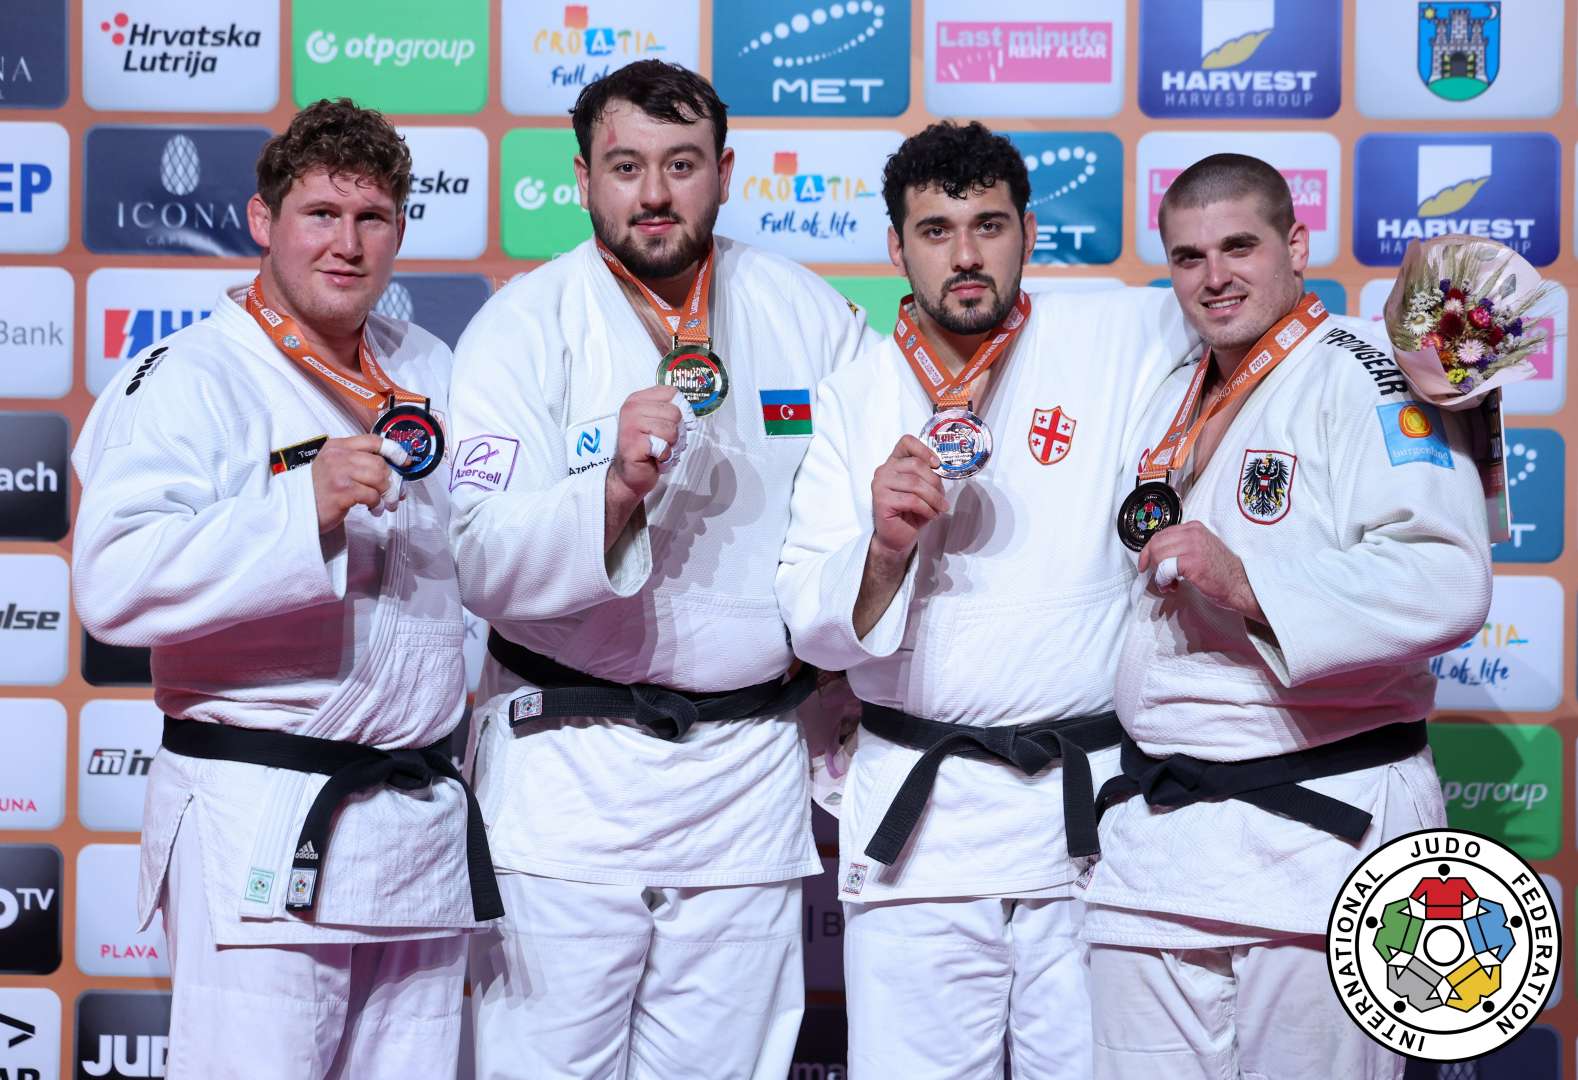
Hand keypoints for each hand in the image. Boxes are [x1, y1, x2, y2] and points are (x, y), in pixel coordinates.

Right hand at [311, 435, 408, 532]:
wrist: (296, 508)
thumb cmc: (318, 491)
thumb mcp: (334, 467)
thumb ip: (358, 463)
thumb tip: (392, 472)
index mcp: (337, 446)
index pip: (373, 441)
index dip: (394, 450)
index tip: (404, 461)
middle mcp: (338, 456)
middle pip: (380, 462)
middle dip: (392, 480)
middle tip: (395, 494)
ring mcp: (339, 472)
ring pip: (379, 478)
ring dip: (387, 494)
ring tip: (384, 504)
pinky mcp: (342, 491)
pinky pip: (372, 495)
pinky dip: (377, 504)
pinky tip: (373, 509)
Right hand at [607, 385, 685, 507]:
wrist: (630, 474)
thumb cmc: (646, 449)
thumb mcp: (657, 422)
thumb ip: (670, 411)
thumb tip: (688, 413)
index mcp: (637, 399)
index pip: (671, 392)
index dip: (682, 408)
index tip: (675, 422)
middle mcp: (632, 409)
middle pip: (675, 412)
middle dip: (676, 431)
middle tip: (664, 441)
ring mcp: (630, 425)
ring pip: (672, 430)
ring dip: (670, 445)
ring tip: (659, 449)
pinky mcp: (633, 444)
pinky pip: (664, 447)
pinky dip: (664, 456)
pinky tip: (654, 457)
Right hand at [870, 435, 946, 564]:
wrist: (896, 537)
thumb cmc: (911, 512)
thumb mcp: (924, 489)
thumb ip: (929, 475)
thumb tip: (942, 470)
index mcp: (894, 463)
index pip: (906, 442)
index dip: (924, 450)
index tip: (937, 464)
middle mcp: (884, 470)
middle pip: (915, 465)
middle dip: (935, 482)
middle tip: (943, 498)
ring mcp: (880, 485)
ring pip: (915, 484)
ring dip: (934, 498)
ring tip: (940, 508)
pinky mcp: (881, 501)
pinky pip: (912, 500)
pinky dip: (927, 509)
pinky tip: (930, 515)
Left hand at [1137, 521, 1263, 620]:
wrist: (1240, 584)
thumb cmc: (1220, 571)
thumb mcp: (1201, 548)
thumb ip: (1181, 546)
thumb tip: (1156, 554)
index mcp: (1193, 527)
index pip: (1160, 534)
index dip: (1148, 550)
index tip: (1145, 563)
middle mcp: (1192, 533)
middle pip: (1156, 543)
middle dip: (1151, 562)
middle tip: (1158, 576)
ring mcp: (1192, 546)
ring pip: (1158, 555)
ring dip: (1158, 574)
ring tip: (1168, 583)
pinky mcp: (1192, 562)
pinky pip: (1164, 569)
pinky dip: (1163, 580)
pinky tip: (1172, 586)